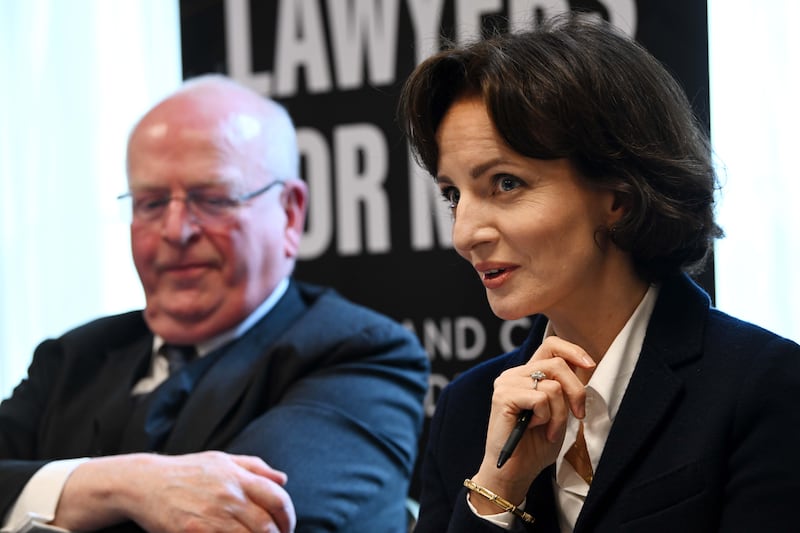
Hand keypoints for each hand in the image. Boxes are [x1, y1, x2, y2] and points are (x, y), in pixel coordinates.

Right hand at [54, 451, 295, 532]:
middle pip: (266, 525)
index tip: (287, 527)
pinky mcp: (194, 532)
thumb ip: (255, 468)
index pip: (278, 499)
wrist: (145, 483)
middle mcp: (228, 496)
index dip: (289, 517)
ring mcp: (211, 517)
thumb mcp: (222, 460)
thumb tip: (283, 480)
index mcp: (238, 477)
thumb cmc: (187, 471)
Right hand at [471, 337, 594, 509]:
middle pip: (557, 364)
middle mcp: (514, 374)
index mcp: (526, 374)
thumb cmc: (536, 445)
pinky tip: (534, 429)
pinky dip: (546, 418)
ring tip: (549, 430)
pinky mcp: (503, 396)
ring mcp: (506, 383)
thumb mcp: (559, 411)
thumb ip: (565, 389)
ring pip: (552, 385)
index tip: (590, 365)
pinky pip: (541, 399)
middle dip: (575, 391)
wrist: (515, 471)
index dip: (573, 350)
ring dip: (559, 413)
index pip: (550, 346)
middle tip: (577, 415)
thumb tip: (584, 365)